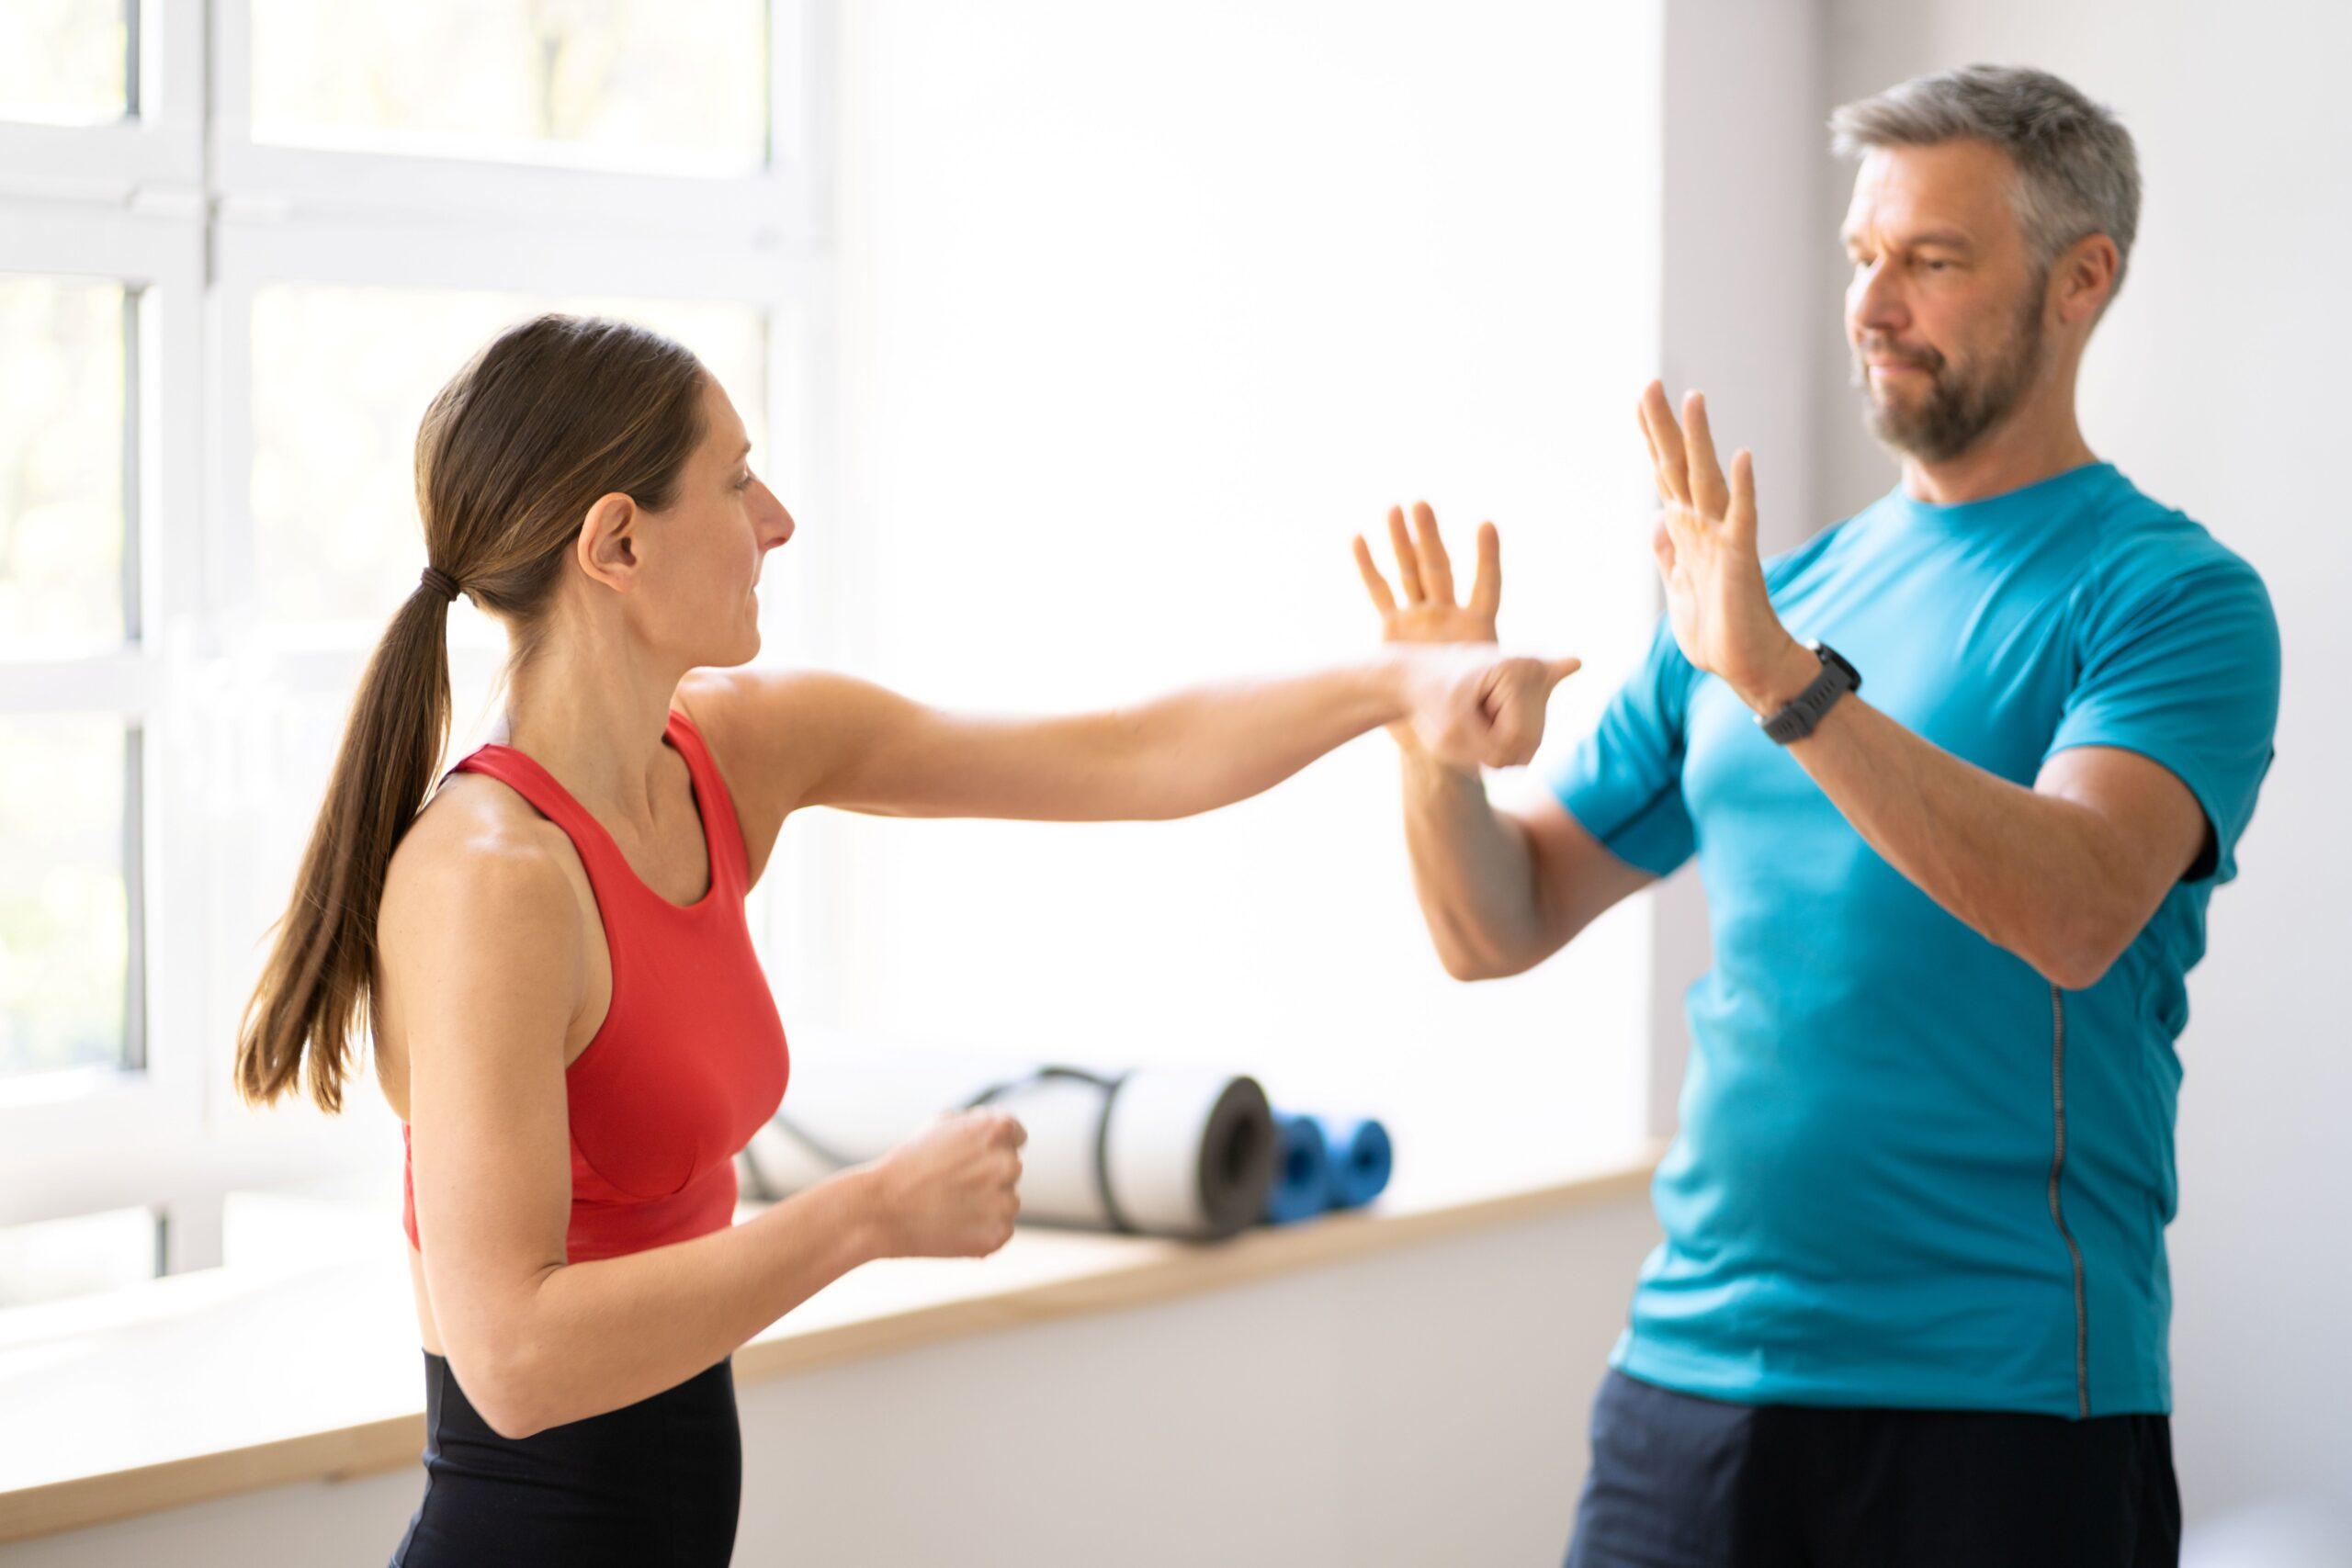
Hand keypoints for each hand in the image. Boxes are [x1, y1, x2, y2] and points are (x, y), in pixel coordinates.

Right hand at [862, 1108, 1025, 1258]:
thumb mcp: (941, 1125)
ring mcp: (1005, 1202)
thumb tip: (1005, 1132)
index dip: (992, 1146)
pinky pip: (1000, 1230)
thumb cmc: (907, 1164)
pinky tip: (952, 1226)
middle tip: (951, 1185)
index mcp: (997, 1130)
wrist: (880, 1209)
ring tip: (948, 1206)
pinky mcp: (998, 1235)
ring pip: (1007, 1201)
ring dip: (986, 1205)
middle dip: (987, 1176)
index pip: (1017, 1136)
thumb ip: (978, 1123)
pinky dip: (981, 1231)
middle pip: (1010, 1170)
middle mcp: (1008, 1164)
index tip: (972, 1157)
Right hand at [1354, 502, 1518, 755]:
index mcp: (1478, 625)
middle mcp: (1448, 613)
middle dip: (1430, 536)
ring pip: (1408, 572)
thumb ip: (1539, 673)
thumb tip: (1578, 662)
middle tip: (1421, 503)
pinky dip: (1368, 567)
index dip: (1486, 558)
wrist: (1435, 731)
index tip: (1486, 525)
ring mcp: (1420, 616)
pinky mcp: (1393, 626)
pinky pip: (1379, 592)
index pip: (1485, 585)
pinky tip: (1359, 537)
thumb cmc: (1475, 710)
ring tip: (1395, 508)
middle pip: (1439, 567)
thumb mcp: (1506, 687)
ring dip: (1401, 541)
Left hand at [1393, 644, 1581, 770]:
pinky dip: (1559, 673)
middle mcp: (1530, 666)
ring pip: (1531, 740)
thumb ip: (1493, 751)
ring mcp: (1530, 669)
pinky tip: (1574, 663)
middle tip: (1468, 717)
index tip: (1462, 722)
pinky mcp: (1526, 675)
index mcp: (1515, 674)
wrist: (1413, 676)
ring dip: (1501, 739)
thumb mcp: (1451, 738)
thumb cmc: (1429, 703)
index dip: (1487, 746)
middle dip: (1496, 744)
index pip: (1518, 740)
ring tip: (1477, 711)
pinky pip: (1554, 675)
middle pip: (1531, 742)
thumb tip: (1528, 760)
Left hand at [1637, 382, 1812, 711]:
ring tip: (1694, 398)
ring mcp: (1723, 538)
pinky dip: (1743, 488)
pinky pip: (1743, 518)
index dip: (1651, 440)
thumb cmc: (1716, 631)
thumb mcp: (1678, 588)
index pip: (1664, 475)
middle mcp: (1704, 526)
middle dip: (1664, 427)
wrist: (1746, 667)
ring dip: (1701, 441)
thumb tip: (1656, 522)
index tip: (1639, 402)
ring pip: (1708, 480)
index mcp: (1686, 532)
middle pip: (1680, 466)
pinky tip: (1743, 457)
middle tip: (1649, 383)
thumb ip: (1668, 554)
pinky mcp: (1740, 559)